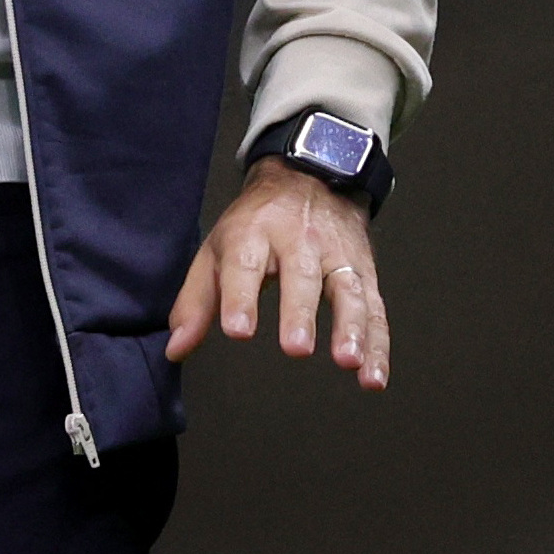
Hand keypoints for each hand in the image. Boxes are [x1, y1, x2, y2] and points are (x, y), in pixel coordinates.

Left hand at [164, 157, 390, 390]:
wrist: (311, 175)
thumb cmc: (257, 223)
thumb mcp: (218, 249)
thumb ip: (197, 302)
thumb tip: (176, 349)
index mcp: (254, 233)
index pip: (244, 264)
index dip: (240, 297)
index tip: (238, 329)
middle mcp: (299, 240)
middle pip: (301, 276)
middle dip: (299, 312)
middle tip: (297, 347)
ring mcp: (336, 256)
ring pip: (348, 291)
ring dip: (351, 328)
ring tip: (348, 361)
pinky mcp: (364, 272)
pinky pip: (375, 310)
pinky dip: (378, 344)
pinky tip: (373, 377)